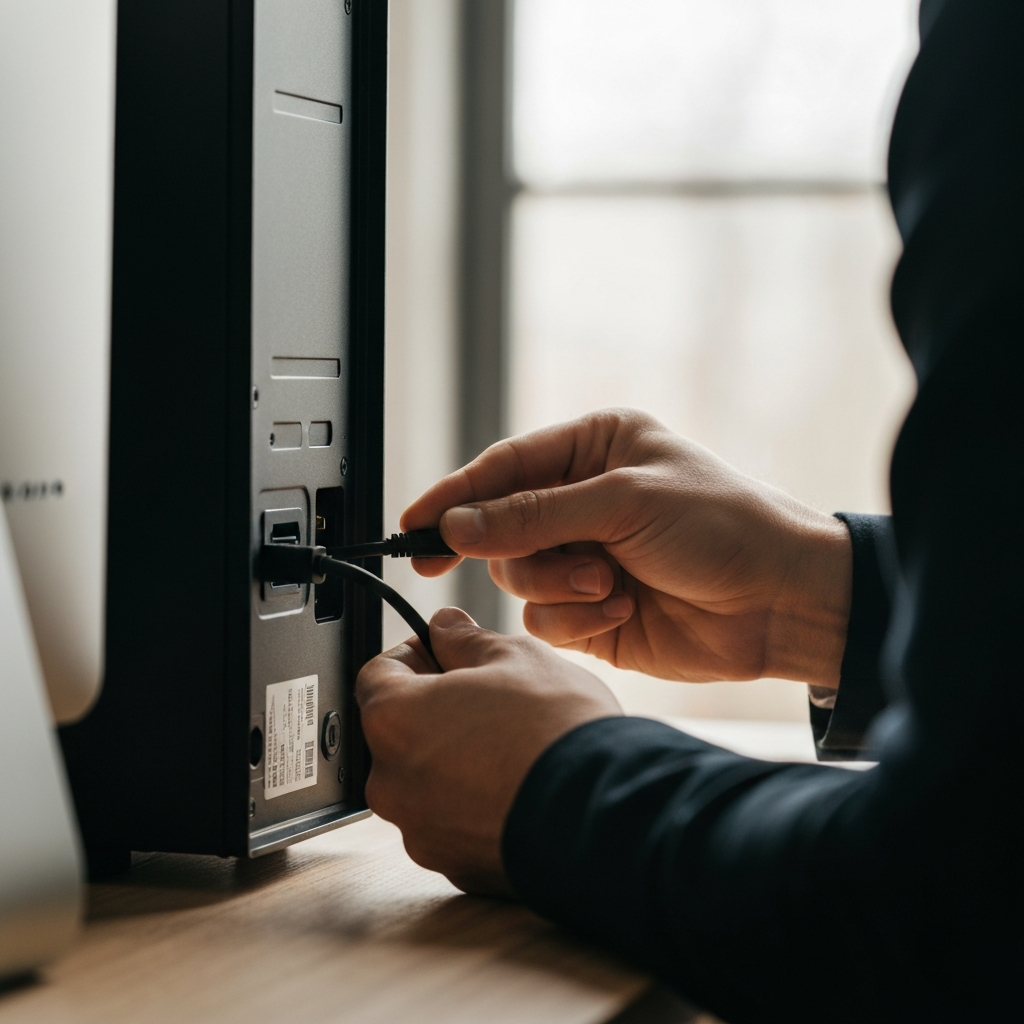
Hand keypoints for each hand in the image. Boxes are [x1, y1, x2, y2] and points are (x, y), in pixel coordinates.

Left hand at [356, 607, 621, 893]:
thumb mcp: (515, 655)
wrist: (604, 812)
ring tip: (511, 742)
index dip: (416, 653)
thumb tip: (446, 625)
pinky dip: (474, 801)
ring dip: (455, 756)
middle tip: (488, 695)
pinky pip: (452, 820)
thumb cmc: (556, 729)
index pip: (378, 671)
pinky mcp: (453, 865)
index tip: (447, 651)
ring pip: (426, 778)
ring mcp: (420, 830)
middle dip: (436, 707)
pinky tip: (517, 782)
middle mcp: (392, 782)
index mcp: (394, 719)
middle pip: (400, 729)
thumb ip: (465, 638)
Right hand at [402, 409, 850, 688]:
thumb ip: (534, 515)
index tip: (414, 525)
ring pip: (519, 577)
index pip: (504, 468)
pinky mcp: (594, 610)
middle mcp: (585, 502)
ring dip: (560, 585)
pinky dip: (577, 618)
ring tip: (611, 583)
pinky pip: (547, 618)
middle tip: (543, 560)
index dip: (455, 495)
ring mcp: (587, 557)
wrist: (783, 600)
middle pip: (502, 528)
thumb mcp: (624, 502)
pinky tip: (623, 608)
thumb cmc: (724, 527)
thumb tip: (458, 524)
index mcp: (595, 451)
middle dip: (523, 549)